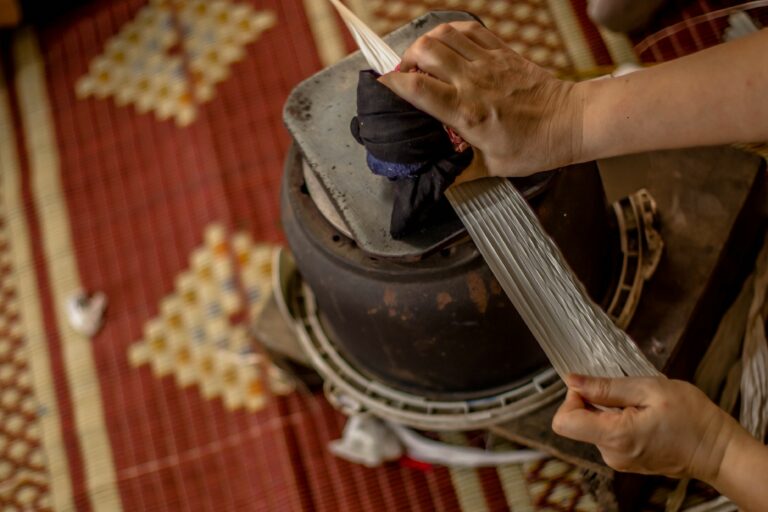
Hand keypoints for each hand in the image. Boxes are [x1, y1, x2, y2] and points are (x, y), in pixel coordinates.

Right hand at [378, 21, 583, 178]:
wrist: (570, 122)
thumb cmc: (534, 147)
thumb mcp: (492, 168)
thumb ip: (461, 170)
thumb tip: (438, 179)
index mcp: (467, 113)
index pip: (418, 88)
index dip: (393, 83)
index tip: (383, 85)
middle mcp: (473, 82)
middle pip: (425, 52)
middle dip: (406, 59)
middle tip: (405, 74)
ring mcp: (488, 63)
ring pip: (444, 35)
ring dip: (426, 43)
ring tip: (423, 59)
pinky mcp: (503, 52)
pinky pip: (469, 30)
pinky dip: (451, 32)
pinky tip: (448, 45)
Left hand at [551, 375, 741, 480]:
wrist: (718, 450)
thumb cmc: (692, 418)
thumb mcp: (649, 389)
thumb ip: (606, 387)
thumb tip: (572, 381)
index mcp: (614, 436)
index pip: (564, 422)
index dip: (572, 399)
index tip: (594, 388)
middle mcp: (611, 454)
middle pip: (577, 422)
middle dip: (595, 402)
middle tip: (628, 395)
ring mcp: (618, 460)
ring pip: (593, 426)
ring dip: (610, 411)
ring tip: (642, 407)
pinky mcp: (626, 460)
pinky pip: (608, 435)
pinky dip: (619, 421)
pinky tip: (644, 417)